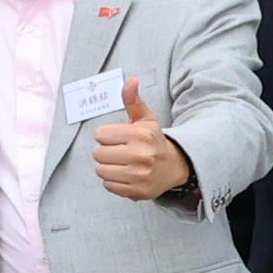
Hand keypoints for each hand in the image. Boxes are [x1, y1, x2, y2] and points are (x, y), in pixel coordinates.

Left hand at [89, 75, 192, 203]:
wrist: (175, 166)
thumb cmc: (154, 140)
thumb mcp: (146, 119)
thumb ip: (133, 100)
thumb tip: (131, 80)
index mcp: (141, 135)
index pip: (100, 135)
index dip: (107, 136)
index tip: (119, 138)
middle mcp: (141, 156)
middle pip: (98, 154)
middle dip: (105, 152)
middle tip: (120, 151)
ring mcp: (139, 176)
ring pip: (101, 170)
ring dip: (107, 167)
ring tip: (121, 163)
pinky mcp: (137, 192)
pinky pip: (108, 185)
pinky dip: (113, 181)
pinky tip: (125, 175)